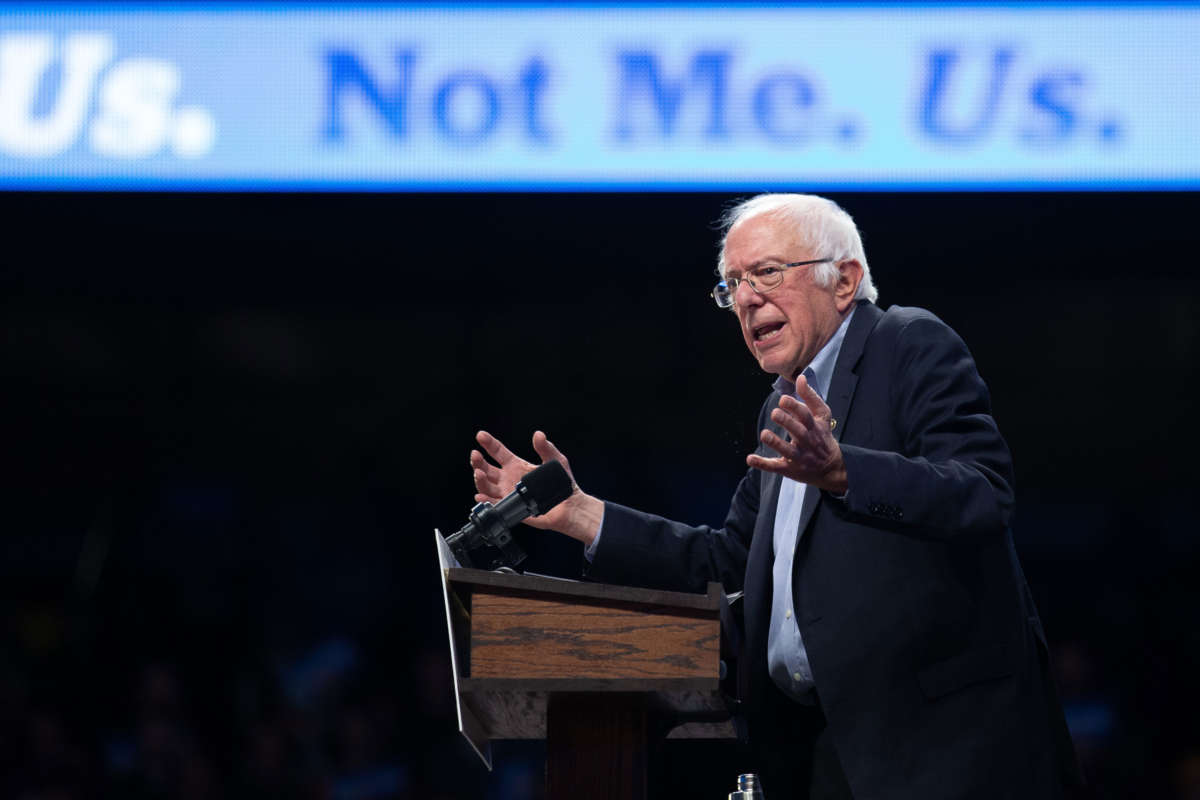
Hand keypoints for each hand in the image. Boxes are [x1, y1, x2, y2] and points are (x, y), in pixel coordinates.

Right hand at [470, 430, 602, 544]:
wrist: (571, 506)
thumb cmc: (563, 483)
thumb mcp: (556, 461)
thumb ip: (546, 448)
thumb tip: (538, 434)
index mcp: (517, 465)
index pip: (498, 452)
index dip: (489, 443)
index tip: (481, 436)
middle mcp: (509, 479)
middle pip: (486, 469)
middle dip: (478, 462)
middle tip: (475, 455)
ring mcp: (509, 493)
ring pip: (486, 486)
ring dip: (479, 479)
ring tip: (479, 473)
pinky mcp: (512, 508)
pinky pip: (494, 504)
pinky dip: (485, 500)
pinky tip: (480, 494)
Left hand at [747, 374, 847, 494]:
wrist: (831, 468)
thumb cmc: (823, 436)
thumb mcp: (822, 416)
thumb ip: (810, 397)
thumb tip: (800, 377)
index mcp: (815, 428)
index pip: (806, 416)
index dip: (795, 407)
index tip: (783, 399)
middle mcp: (807, 442)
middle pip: (798, 432)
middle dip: (787, 422)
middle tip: (775, 413)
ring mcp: (799, 458)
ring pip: (787, 451)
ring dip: (775, 443)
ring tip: (764, 434)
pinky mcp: (789, 469)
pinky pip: (775, 467)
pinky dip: (762, 464)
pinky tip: (750, 458)